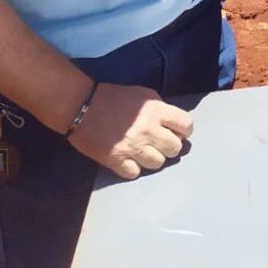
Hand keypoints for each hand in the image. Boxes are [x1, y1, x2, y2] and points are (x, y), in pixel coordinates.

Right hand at [67, 83, 193, 179]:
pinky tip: (128, 160)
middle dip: (169, 146)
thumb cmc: (112, 97)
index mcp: (157, 111)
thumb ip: (160, 107)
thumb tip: (171, 122)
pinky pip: (135, 173)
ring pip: (157, 163)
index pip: (186, 125)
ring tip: (143, 152)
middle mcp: (148, 131)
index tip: (177, 132)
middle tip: (159, 143)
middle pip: (174, 148)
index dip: (183, 130)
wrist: (81, 106)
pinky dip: (133, 168)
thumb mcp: (143, 95)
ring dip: (152, 158)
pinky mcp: (116, 160)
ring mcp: (133, 147)